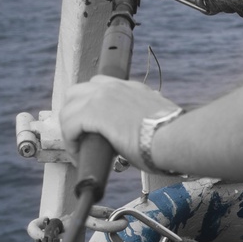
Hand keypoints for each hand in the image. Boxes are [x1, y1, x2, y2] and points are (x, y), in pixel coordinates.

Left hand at [60, 76, 179, 168]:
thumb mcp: (160, 120)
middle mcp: (114, 87)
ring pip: (68, 108)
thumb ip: (150, 120)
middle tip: (79, 135)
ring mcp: (102, 96)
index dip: (90, 106)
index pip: (101, 88)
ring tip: (77, 148)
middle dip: (73, 113)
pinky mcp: (93, 112)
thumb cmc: (173, 135)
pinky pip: (69, 125)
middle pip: (78, 92)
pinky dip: (70, 141)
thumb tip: (152, 133)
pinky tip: (77, 154)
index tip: (92, 126)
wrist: (173, 136)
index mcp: (131, 88)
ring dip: (69, 128)